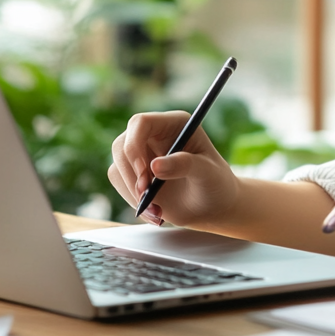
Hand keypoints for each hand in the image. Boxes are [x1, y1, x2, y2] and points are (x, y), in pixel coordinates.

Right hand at [107, 111, 240, 227]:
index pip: (141, 123)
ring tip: (158, 211)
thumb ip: (185, 165)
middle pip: (122, 145)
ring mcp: (142, 154)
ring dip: (132, 193)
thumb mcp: (208, 173)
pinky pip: (120, 183)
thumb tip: (155, 166)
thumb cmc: (216, 183)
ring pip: (118, 166)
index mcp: (174, 124)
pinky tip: (155, 212)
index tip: (144, 173)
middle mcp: (154, 134)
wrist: (212, 206)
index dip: (135, 145)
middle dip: (131, 174)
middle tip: (146, 197)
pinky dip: (132, 201)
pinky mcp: (134, 173)